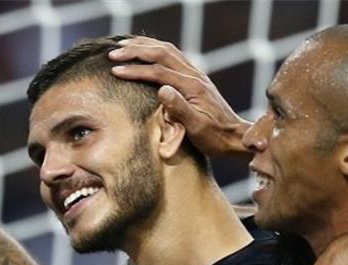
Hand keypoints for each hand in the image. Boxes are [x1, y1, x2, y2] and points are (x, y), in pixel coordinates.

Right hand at [109, 36, 251, 159]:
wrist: (234, 137)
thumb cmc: (214, 137)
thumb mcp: (196, 127)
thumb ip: (179, 108)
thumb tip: (161, 90)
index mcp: (192, 86)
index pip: (158, 72)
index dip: (135, 70)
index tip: (115, 70)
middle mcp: (194, 76)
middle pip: (162, 53)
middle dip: (136, 51)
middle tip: (114, 52)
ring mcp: (196, 75)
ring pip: (168, 50)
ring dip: (145, 46)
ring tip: (124, 45)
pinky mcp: (195, 79)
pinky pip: (173, 57)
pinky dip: (156, 50)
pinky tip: (146, 52)